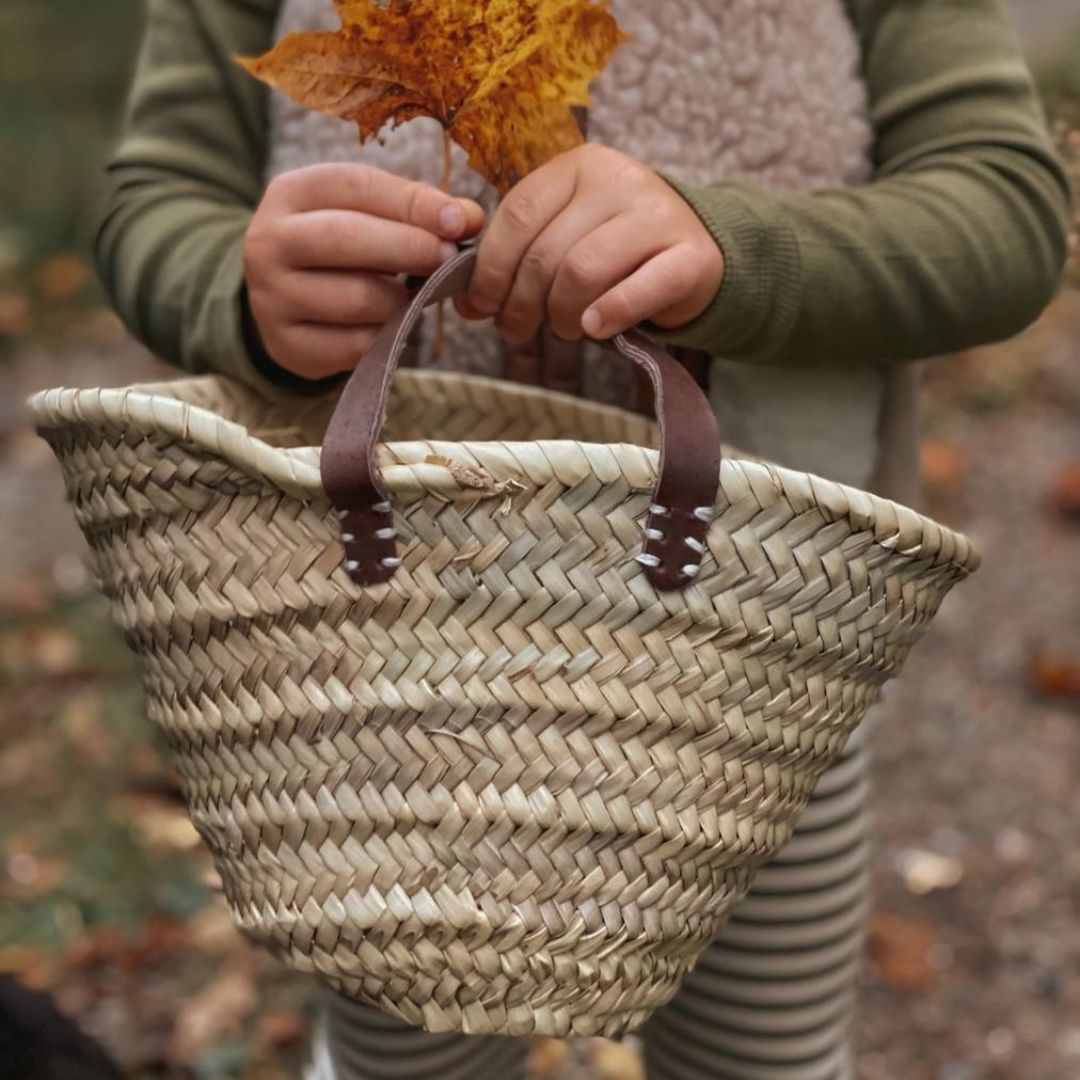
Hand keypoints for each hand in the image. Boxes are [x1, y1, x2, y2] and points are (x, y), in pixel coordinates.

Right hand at [244, 163, 483, 378]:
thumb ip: (415, 210)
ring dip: (401, 299)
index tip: (459, 221)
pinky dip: (386, 335)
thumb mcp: (365, 215)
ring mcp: (273, 297)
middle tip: (448, 258)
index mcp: (289, 194)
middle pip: (348, 237)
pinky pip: (357, 344)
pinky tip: (389, 324)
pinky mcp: (289, 346)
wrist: (284, 304)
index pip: (356, 186)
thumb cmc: (339, 252)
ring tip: (411, 294)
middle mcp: (269, 242)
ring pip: (358, 298)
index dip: (413, 203)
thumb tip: (470, 219)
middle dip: (410, 247)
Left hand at [458, 145, 723, 343]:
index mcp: (577, 167)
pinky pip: (638, 290)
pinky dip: (609, 315)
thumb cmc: (617, 251)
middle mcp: (617, 180)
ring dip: (563, 315)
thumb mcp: (565, 236)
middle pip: (546, 252)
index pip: (517, 216)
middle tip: (517, 331)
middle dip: (521, 303)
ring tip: (565, 329)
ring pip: (583, 271)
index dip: (489, 269)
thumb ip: (519, 258)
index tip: (480, 306)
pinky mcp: (690, 256)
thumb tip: (467, 303)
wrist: (697, 252)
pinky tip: (596, 328)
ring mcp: (657, 215)